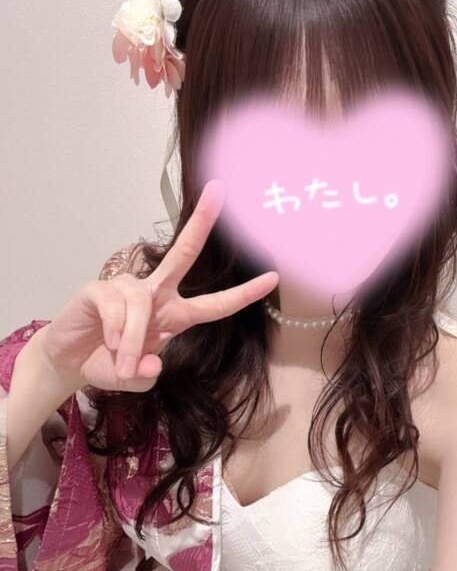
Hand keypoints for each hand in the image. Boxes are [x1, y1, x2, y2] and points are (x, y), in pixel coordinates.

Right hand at [40, 180, 278, 391]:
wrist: (69, 361)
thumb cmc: (108, 362)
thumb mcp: (133, 379)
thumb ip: (145, 377)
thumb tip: (151, 364)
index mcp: (175, 314)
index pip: (215, 304)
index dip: (243, 293)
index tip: (272, 277)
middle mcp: (155, 294)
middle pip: (183, 253)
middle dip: (201, 223)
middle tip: (220, 190)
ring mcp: (127, 288)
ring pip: (141, 304)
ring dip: (131, 339)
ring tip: (121, 361)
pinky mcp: (99, 288)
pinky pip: (116, 307)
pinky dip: (115, 331)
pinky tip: (105, 342)